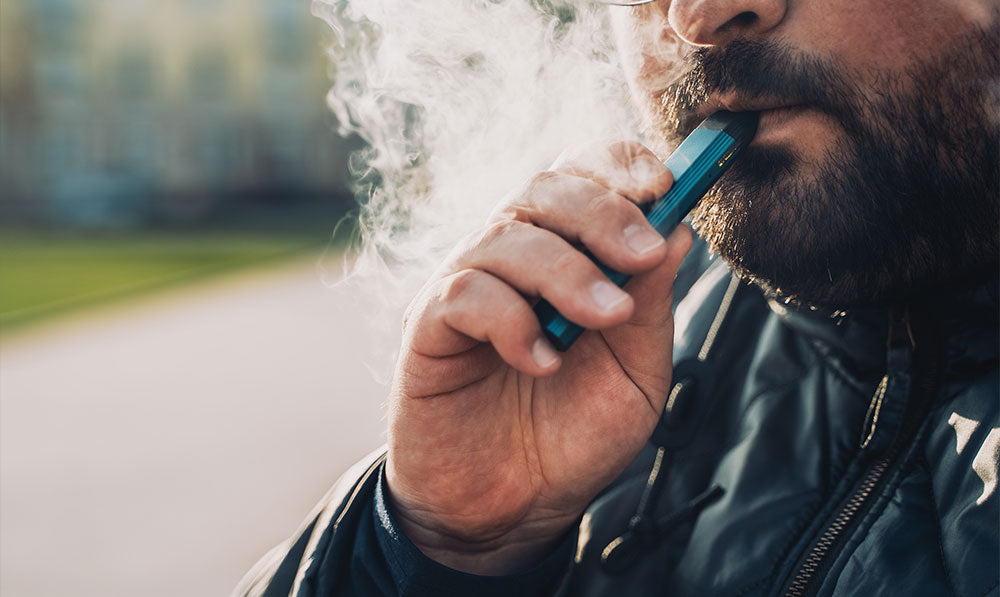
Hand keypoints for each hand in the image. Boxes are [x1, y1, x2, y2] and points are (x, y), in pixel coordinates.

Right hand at [386, 140, 691, 573]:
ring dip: (566, 272)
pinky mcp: (427, 326)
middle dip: (602, 213)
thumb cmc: (572, 437)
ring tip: (604, 320)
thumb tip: (676, 231)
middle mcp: (512, 258)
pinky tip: (541, 362)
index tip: (663, 186)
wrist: (512, 511)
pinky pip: (464, 293)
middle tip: (641, 256)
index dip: (618, 166)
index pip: (582, 176)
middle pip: (545, 189)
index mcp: (565, 255)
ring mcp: (466, 286)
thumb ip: (652, 305)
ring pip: (506, 237)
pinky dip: (511, 319)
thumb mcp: (636, 373)